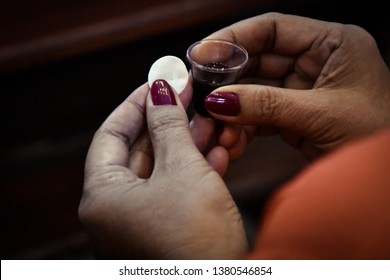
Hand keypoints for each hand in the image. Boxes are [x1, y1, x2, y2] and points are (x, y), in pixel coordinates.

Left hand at [78, 81, 247, 258]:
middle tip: (190, 97)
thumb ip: (169, 126)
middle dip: (168, 123)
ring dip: (188, 144)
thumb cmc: (196, 238)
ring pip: (164, 170)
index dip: (135, 105)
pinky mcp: (169, 229)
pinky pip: (178, 190)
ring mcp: (143, 221)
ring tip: (209, 120)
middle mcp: (117, 211)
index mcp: (104, 198)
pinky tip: (217, 153)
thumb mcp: (183, 170)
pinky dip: (196, 170)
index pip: (110, 136)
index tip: (158, 83)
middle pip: (139, 152)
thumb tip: (160, 89)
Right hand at [201, 12, 389, 158]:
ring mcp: (303, 90)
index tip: (202, 54)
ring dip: (233, 113)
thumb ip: (267, 104)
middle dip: (228, 84)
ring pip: (254, 92)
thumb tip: (219, 100)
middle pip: (257, 63)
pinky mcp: (295, 116)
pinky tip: (234, 143)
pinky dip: (244, 129)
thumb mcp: (322, 114)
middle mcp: (315, 62)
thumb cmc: (377, 135)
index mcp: (332, 44)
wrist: (387, 179)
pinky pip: (260, 115)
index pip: (272, 29)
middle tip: (201, 99)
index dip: (233, 39)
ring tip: (220, 134)